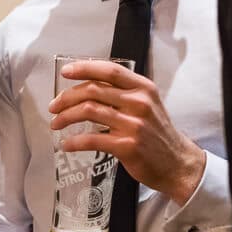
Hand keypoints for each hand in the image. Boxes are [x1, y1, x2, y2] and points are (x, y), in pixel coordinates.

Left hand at [48, 59, 205, 203]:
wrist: (177, 164)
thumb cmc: (157, 133)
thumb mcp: (147, 104)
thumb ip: (123, 93)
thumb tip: (87, 86)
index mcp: (143, 88)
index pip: (109, 71)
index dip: (84, 68)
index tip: (65, 72)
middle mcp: (139, 103)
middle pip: (93, 90)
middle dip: (67, 97)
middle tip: (53, 106)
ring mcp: (133, 124)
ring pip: (88, 111)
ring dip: (65, 117)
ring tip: (55, 124)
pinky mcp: (127, 146)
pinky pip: (91, 139)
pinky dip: (74, 142)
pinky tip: (66, 145)